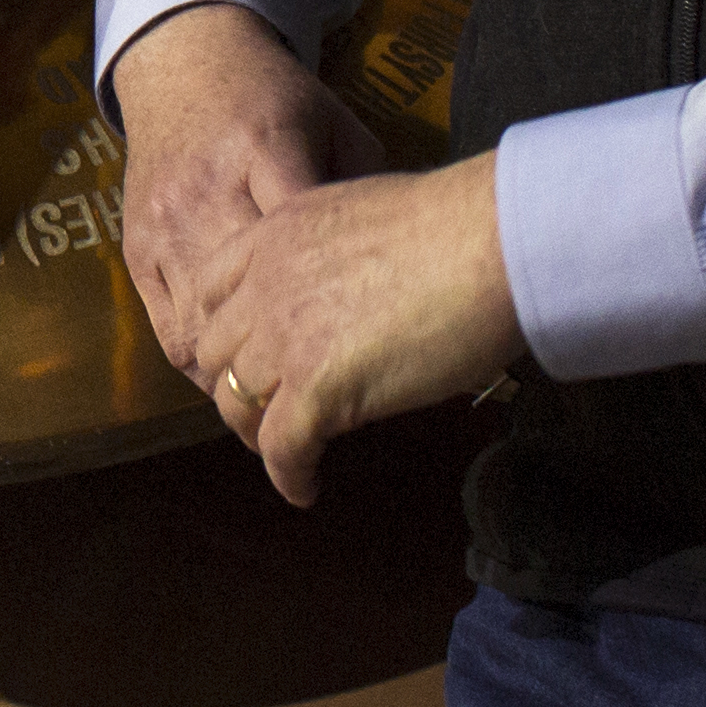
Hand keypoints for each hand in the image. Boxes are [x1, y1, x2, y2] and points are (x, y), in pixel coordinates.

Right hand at [102, 0, 381, 386]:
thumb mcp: (334, 122)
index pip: (302, 248)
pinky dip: (204, 363)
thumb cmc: (274, 98)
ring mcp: (164, 226)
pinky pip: (167, 329)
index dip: (337, 312)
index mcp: (265, 153)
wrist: (182, 64)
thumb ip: (362, 188)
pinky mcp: (136, 248)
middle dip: (287, 367)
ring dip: (242, 379)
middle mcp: (207, 195)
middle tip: (333, 402)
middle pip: (248, 308)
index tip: (375, 353)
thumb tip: (403, 263)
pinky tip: (237, 376)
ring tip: (284, 403)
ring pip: (200, 334)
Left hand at [167, 153, 523, 506]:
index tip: (248, 353)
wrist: (492, 242)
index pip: (213, 288)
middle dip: (238, 383)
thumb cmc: (460, 225)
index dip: (228, 329)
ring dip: (258, 432)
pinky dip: (289, 475)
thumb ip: (335, 256)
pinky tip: (305, 488)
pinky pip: (281, 447)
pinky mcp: (316, 388)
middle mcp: (266, 284)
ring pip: (238, 403)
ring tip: (284, 450)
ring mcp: (285, 337)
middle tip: (269, 406)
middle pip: (217, 352)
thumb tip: (355, 290)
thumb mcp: (365, 218)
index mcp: (276, 234)